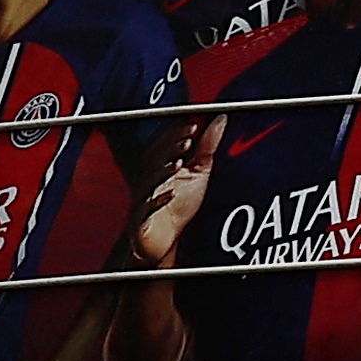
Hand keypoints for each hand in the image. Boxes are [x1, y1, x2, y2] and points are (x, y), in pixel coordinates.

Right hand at [127, 124, 220, 268]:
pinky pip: (146, 208)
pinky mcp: (140, 218)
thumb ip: (207, 148)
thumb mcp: (199, 173)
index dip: (177, 135)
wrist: (164, 239)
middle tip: (186, 140)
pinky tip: (169, 194)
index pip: (165, 145)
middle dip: (170, 149)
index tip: (193, 127)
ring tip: (177, 163)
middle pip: (155, 160)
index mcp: (160, 165)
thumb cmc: (179, 205)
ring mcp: (142, 198)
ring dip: (163, 171)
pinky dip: (157, 201)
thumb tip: (220, 120)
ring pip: (149, 181)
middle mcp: (148, 179)